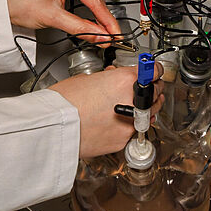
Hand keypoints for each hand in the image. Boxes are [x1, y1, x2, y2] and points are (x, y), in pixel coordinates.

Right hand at [48, 66, 164, 157]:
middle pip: (156, 93)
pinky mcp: (122, 141)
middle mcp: (132, 103)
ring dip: (148, 108)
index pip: (152, 71)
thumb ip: (107, 79)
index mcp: (124, 81)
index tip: (153, 71)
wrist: (54, 127)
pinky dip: (130, 125)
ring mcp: (129, 124)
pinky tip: (122, 122)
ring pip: (150, 114)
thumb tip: (112, 80)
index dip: (154, 70)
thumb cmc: (64, 102)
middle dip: (154, 89)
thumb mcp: (87, 79)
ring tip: (141, 106)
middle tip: (150, 87)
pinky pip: (133, 130)